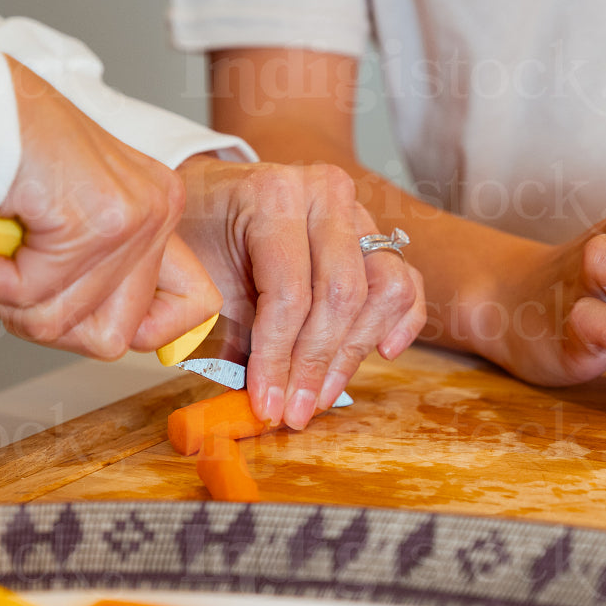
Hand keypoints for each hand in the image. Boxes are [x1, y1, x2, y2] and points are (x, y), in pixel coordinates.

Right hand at [0, 57, 221, 358]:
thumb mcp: (64, 224)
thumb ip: (96, 280)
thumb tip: (122, 343)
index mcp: (158, 209)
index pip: (192, 308)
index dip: (134, 331)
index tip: (81, 313)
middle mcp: (160, 209)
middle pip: (112, 338)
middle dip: (42, 317)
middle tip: (7, 273)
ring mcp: (135, 216)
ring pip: (62, 322)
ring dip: (4, 295)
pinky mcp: (98, 220)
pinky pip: (30, 294)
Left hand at [175, 155, 425, 428]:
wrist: (213, 195)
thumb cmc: (199, 233)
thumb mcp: (197, 275)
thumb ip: (223, 330)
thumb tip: (258, 400)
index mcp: (273, 195)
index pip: (289, 294)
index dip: (279, 359)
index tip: (266, 404)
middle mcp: (325, 194)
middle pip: (342, 295)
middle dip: (317, 364)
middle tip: (295, 410)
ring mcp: (359, 211)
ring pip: (386, 290)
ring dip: (355, 352)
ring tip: (322, 391)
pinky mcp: (378, 235)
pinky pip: (408, 282)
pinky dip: (402, 322)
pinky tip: (381, 352)